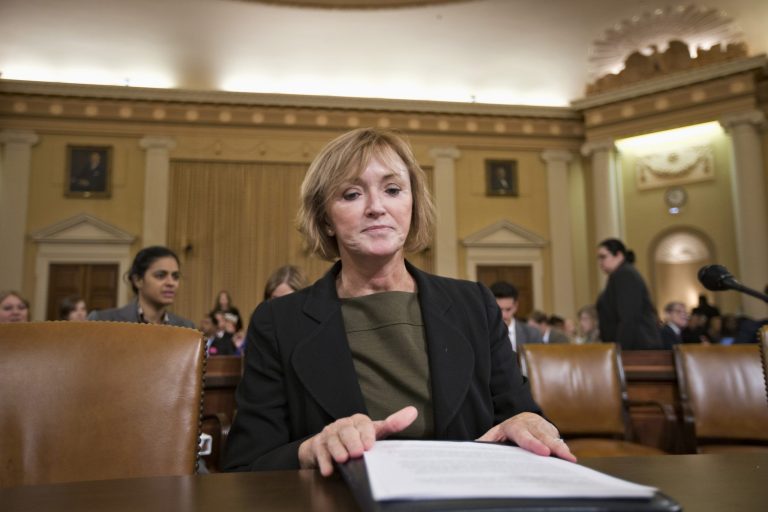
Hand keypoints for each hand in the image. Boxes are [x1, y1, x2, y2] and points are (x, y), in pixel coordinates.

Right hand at [298, 405, 417, 475]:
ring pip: (333, 440)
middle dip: (352, 442)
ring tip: (343, 459)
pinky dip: (324, 462)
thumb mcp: (374, 433)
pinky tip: (328, 470)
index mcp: (359, 421)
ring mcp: (330, 434)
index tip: (370, 445)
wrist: (328, 447)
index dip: (367, 434)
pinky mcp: (318, 445)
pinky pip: (320, 452)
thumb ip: (392, 424)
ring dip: (338, 450)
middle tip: (358, 453)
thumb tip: (413, 411)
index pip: (364, 424)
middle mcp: (344, 425)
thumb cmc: (356, 440)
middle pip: (347, 430)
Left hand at [476, 412, 576, 462]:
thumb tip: (473, 448)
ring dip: (562, 448)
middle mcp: (531, 425)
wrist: (522, 418)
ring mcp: (543, 427)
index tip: (543, 452)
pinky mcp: (552, 431)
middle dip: (554, 447)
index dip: (534, 444)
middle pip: (543, 437)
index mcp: (515, 426)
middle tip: (564, 457)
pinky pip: (558, 441)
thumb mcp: (495, 434)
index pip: (525, 436)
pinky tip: (568, 459)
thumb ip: (486, 442)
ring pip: (554, 438)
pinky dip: (564, 450)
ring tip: (570, 459)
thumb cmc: (508, 430)